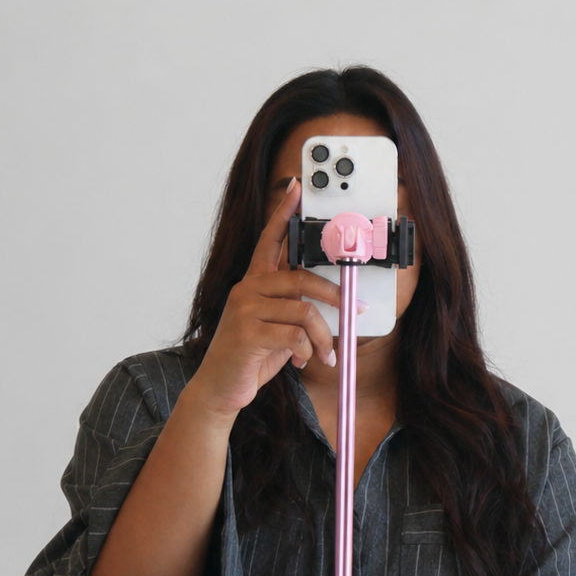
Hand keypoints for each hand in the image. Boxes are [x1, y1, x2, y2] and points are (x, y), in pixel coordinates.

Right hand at [190, 178, 343, 418]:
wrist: (220, 387)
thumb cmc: (250, 356)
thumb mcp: (275, 326)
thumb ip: (293, 308)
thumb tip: (331, 302)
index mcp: (254, 283)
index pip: (269, 240)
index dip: (283, 213)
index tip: (295, 188)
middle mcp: (247, 290)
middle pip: (301, 278)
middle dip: (336, 297)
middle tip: (355, 311)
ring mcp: (244, 310)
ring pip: (304, 310)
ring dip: (323, 337)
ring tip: (326, 354)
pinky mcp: (246, 333)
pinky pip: (294, 335)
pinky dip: (307, 351)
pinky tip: (301, 362)